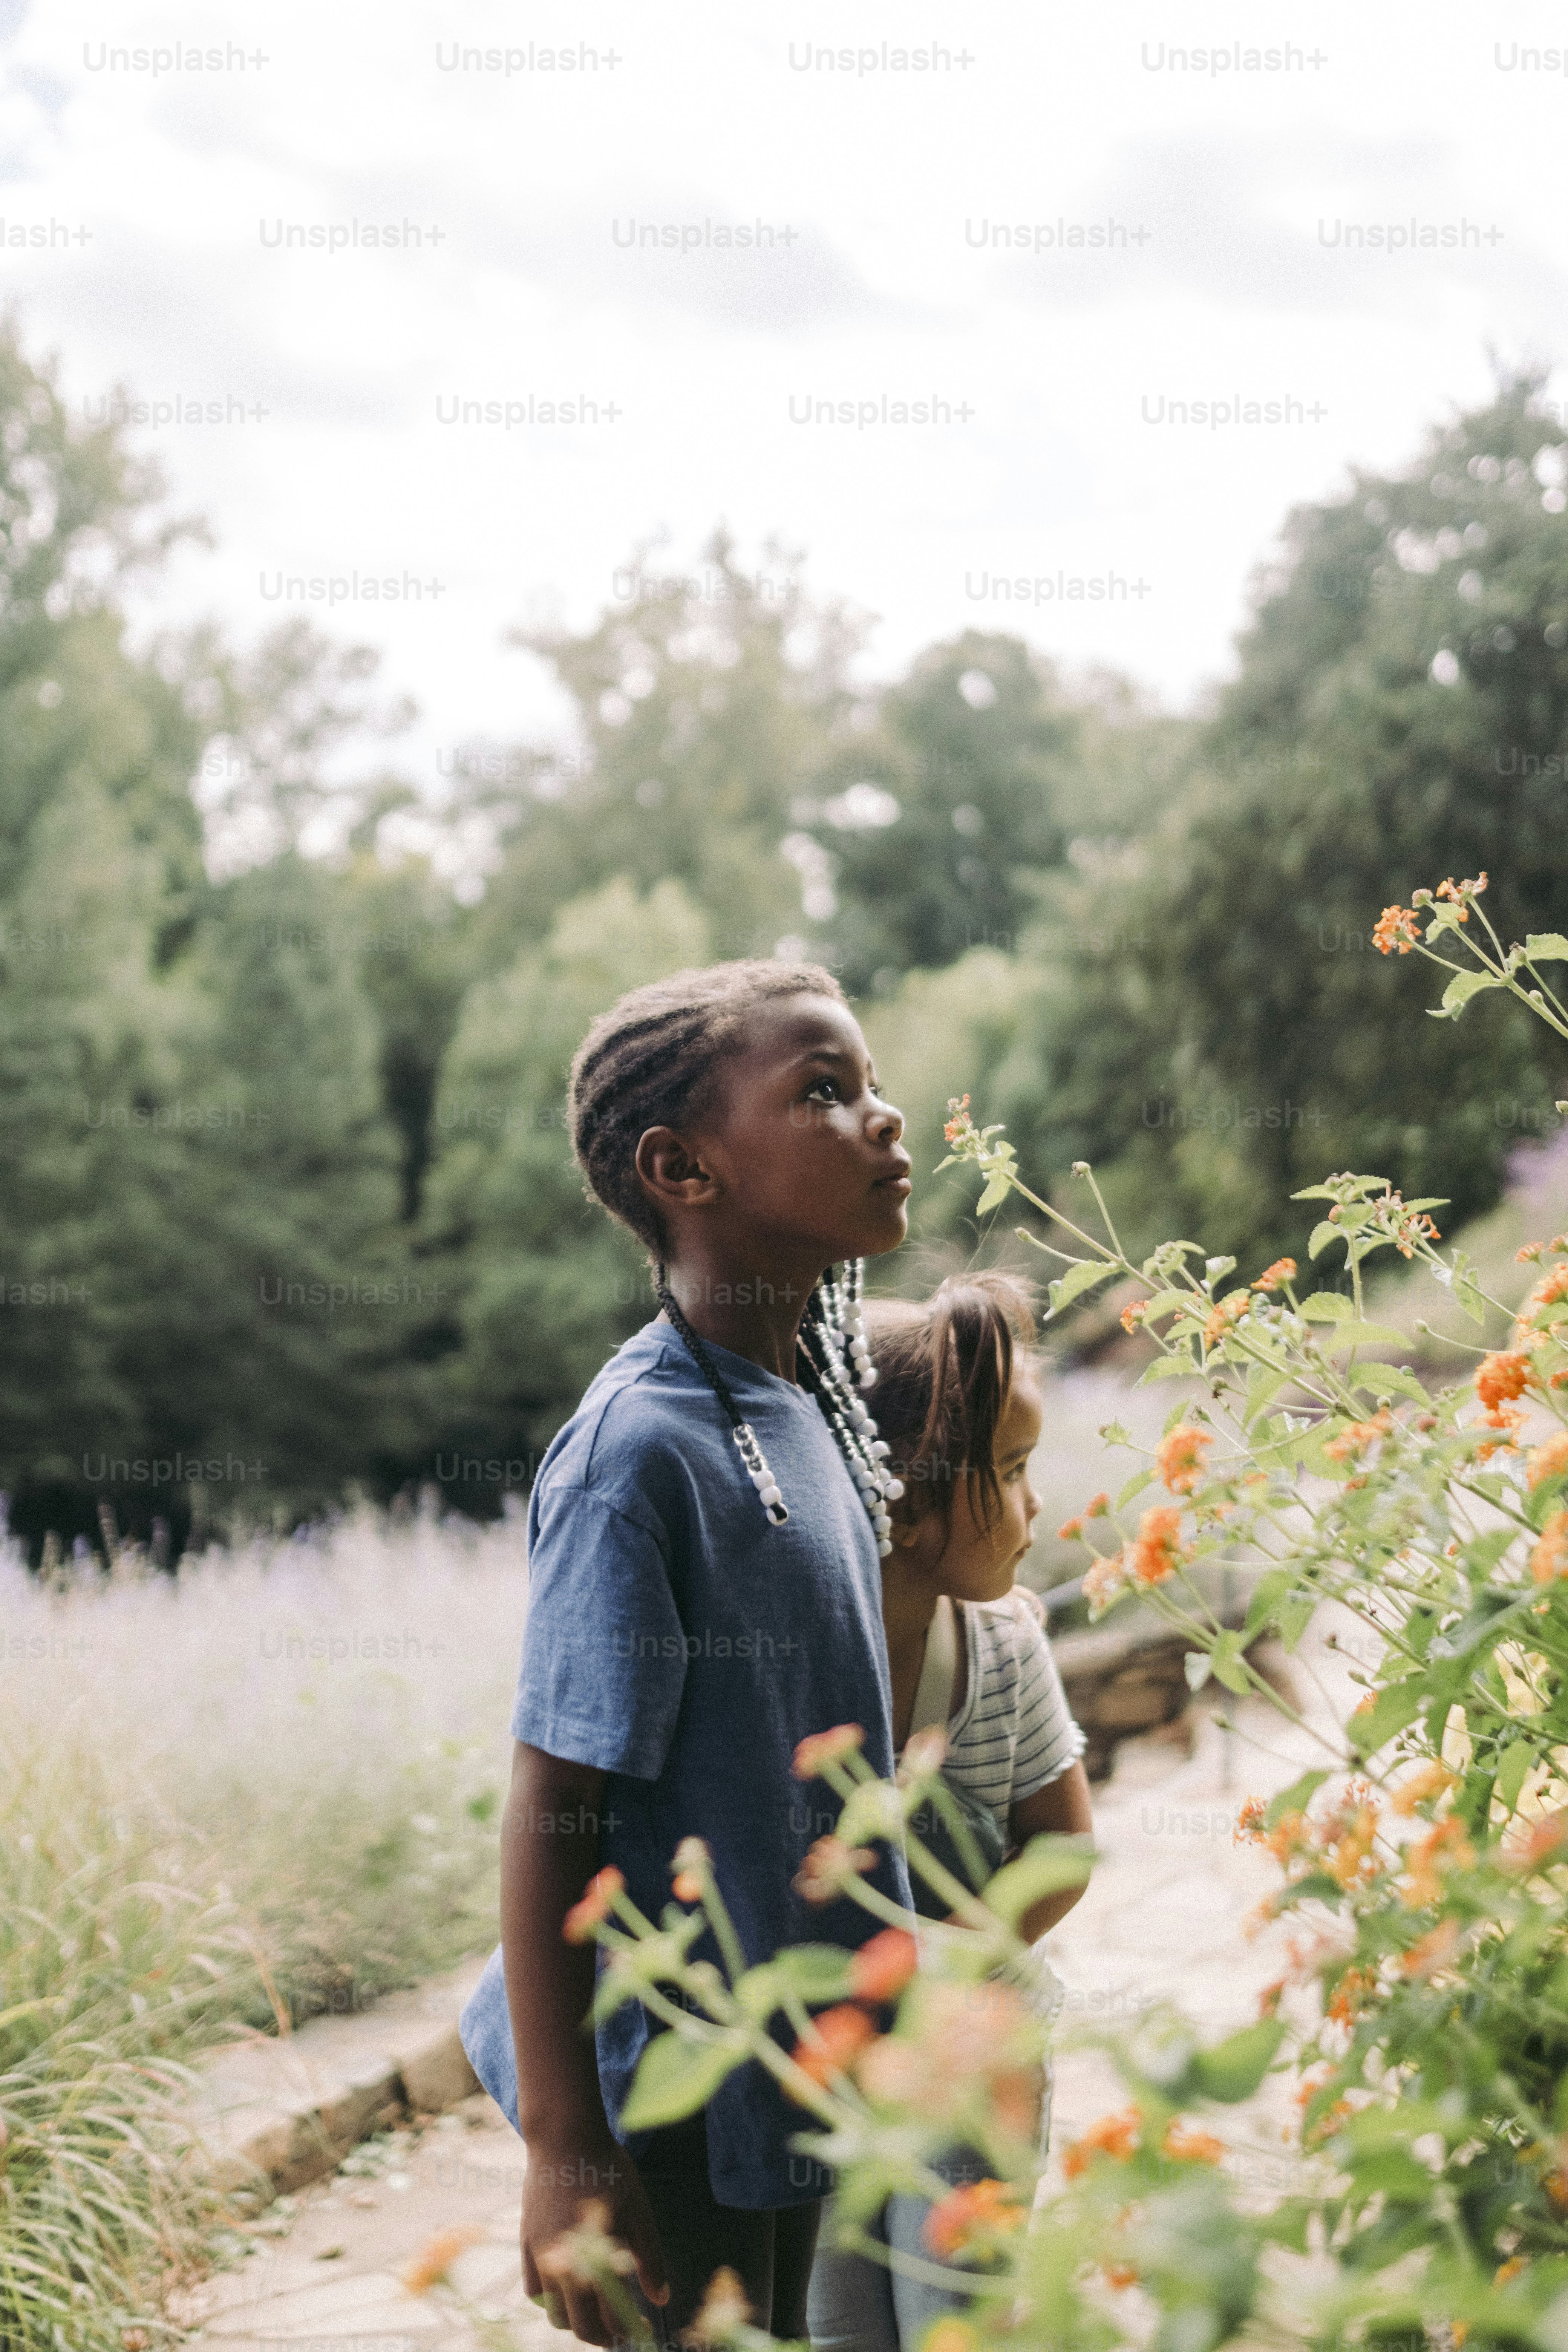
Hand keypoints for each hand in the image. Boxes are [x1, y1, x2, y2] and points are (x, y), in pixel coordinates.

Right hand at [521, 2137, 668, 2346]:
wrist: (564, 2136)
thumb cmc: (608, 2169)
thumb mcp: (639, 2210)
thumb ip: (650, 2259)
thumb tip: (661, 2301)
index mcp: (598, 2256)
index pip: (611, 2316)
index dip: (628, 2330)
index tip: (640, 2328)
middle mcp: (566, 2262)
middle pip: (580, 2325)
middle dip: (602, 2336)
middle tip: (619, 2332)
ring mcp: (542, 2254)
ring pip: (555, 2313)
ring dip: (575, 2321)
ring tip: (595, 2312)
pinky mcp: (526, 2242)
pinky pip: (533, 2290)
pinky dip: (549, 2301)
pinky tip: (567, 2291)